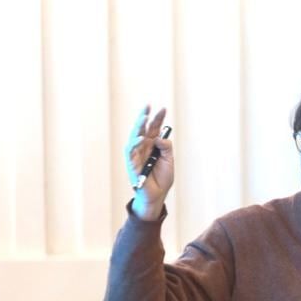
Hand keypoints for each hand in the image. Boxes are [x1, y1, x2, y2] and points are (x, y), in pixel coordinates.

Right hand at [124, 104, 172, 220]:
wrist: (157, 195)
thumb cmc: (162, 178)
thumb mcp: (169, 160)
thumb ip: (166, 147)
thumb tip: (160, 137)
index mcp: (153, 145)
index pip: (154, 128)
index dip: (158, 118)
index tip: (163, 108)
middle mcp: (143, 147)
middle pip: (143, 129)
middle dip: (145, 116)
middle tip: (148, 105)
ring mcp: (136, 154)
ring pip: (135, 136)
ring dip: (139, 126)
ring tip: (144, 117)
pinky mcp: (132, 163)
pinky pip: (131, 151)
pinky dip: (135, 144)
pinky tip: (141, 137)